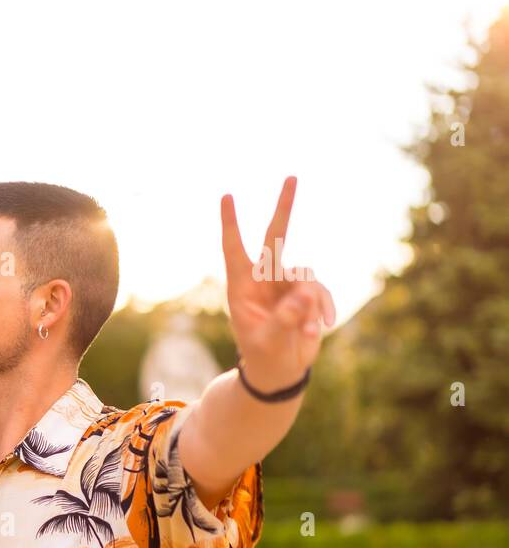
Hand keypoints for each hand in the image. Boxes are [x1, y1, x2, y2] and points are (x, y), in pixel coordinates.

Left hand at [220, 177, 335, 391]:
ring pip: (305, 273)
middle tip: (291, 176)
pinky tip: (319, 329)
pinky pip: (320, 290)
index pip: (234, 249)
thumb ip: (284, 318)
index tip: (227, 196)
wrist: (281, 370)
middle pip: (275, 237)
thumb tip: (305, 292)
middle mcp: (265, 279)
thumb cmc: (263, 356)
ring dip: (308, 302)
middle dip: (284, 207)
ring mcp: (288, 284)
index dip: (230, 224)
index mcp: (242, 287)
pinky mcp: (308, 293)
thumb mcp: (268, 340)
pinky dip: (322, 310)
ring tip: (303, 330)